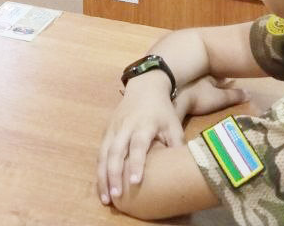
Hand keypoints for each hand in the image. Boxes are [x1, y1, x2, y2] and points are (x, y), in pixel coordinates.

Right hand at [97, 73, 182, 204]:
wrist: (145, 86)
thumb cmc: (162, 109)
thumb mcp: (173, 124)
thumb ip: (177, 146)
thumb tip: (183, 170)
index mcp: (144, 125)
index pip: (138, 146)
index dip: (137, 163)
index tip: (136, 182)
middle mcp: (125, 127)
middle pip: (116, 152)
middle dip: (114, 175)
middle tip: (115, 196)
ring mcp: (114, 128)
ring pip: (104, 154)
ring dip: (103, 176)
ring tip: (105, 197)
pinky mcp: (107, 130)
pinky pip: (100, 152)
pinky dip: (100, 170)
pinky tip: (102, 185)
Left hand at [173, 76, 249, 119]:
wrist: (171, 97)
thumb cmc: (197, 98)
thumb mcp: (218, 99)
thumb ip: (233, 96)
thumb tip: (250, 93)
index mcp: (209, 77)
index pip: (221, 76)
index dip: (226, 78)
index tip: (231, 76)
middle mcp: (197, 75)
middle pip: (208, 75)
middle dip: (214, 77)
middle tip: (220, 76)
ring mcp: (185, 80)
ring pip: (195, 78)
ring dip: (200, 79)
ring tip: (205, 81)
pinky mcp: (174, 86)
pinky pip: (183, 83)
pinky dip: (187, 84)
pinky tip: (186, 87)